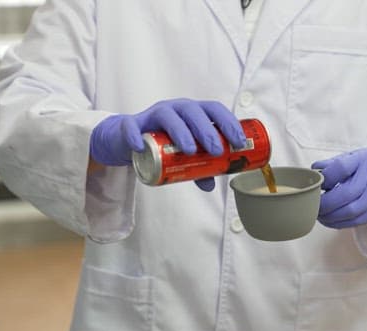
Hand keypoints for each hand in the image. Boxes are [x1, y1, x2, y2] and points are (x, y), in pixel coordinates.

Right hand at [89, 99, 246, 190]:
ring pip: (167, 116)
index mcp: (192, 113)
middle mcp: (175, 109)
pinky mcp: (131, 124)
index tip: (238, 141)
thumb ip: (197, 169)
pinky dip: (136, 136)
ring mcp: (152, 114)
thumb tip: (211, 185)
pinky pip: (131, 127)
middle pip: (193, 112)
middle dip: (207, 130)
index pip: (213, 109)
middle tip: (216, 150)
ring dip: (180, 131)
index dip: (228, 122)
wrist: (128, 139)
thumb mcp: (183, 156)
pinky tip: (141, 148)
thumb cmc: (163, 143)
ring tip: (190, 150)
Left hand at [311, 148, 366, 227]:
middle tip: (313, 205)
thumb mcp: (354, 157)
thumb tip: (314, 172)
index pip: (341, 167)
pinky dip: (338, 223)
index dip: (326, 177)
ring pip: (350, 212)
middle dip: (325, 203)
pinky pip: (355, 222)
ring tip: (319, 214)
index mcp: (364, 159)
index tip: (318, 183)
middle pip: (346, 193)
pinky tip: (329, 220)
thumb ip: (333, 163)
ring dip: (329, 216)